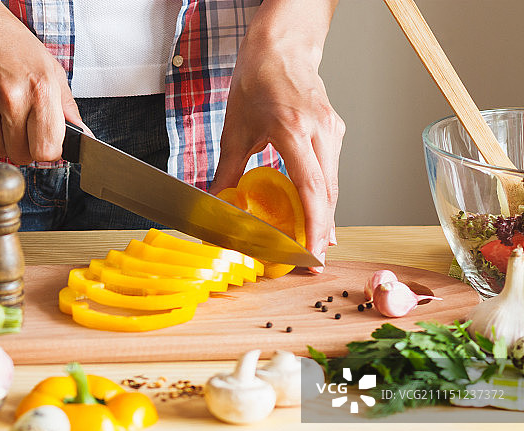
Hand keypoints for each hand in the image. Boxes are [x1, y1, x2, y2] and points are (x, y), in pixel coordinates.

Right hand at [0, 0, 87, 164]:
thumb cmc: (8, 41)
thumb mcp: (48, 67)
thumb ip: (66, 106)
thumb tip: (81, 134)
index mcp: (39, 89)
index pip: (47, 149)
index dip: (48, 151)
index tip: (45, 141)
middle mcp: (11, 98)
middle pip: (22, 155)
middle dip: (25, 148)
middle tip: (24, 129)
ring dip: (3, 139)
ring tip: (4, 114)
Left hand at [210, 0, 342, 272]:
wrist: (281, 47)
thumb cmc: (258, 79)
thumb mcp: (234, 128)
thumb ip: (227, 170)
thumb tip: (216, 202)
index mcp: (292, 128)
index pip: (310, 187)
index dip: (313, 225)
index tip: (311, 252)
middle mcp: (319, 130)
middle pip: (328, 193)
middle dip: (321, 231)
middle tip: (312, 261)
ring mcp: (332, 130)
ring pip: (333, 185)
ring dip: (324, 216)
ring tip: (312, 244)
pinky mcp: (335, 131)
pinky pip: (331, 172)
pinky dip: (323, 197)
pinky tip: (313, 213)